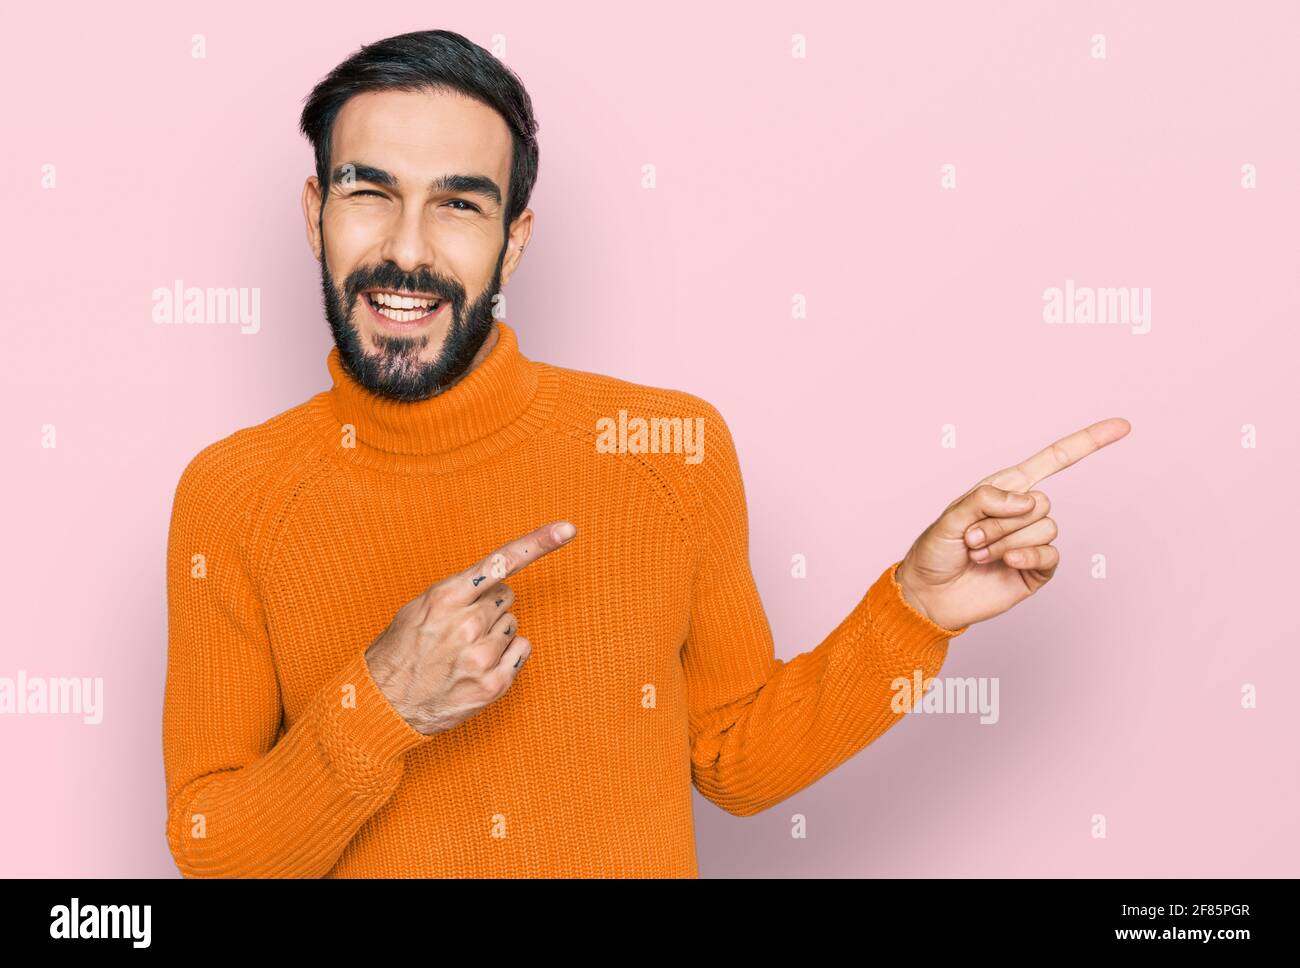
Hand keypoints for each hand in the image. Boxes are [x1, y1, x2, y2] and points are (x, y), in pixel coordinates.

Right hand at [365, 520, 577, 734]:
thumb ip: (458, 592)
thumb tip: (500, 580)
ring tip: (462, 652)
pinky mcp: (494, 684)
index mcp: (444, 599)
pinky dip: (506, 654)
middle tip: (459, 629)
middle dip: (487, 608)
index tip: (567, 529)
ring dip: (494, 634)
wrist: (384, 707)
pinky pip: (521, 649)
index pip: (500, 563)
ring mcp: (482, 657)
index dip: (538, 543)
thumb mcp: (417, 609)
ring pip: (512, 624)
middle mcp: (466, 625)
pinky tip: (479, 666)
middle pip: (506, 597)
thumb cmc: (401, 652)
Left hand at [895, 418, 1130, 629]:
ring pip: (1045, 528)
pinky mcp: (1037, 569)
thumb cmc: (936, 552)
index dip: (1087, 442)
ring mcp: (1032, 541)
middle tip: (972, 538)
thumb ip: (985, 499)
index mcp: (1005, 488)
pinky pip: (1051, 555)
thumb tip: (1027, 501)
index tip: (1122, 426)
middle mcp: (1023, 512)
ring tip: (978, 553)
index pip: (1053, 460)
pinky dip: (1027, 555)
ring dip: (1006, 541)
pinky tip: (1006, 562)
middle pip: (1042, 502)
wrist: (930, 595)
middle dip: (1002, 521)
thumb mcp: (950, 517)